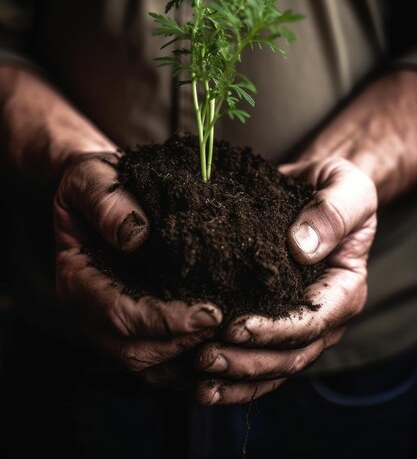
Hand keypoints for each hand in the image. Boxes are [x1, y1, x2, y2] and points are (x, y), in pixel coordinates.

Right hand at [54, 152, 221, 374]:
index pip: (118, 314)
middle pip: (135, 353)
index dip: (164, 320)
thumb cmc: (97, 182)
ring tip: (232, 336)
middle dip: (184, 345)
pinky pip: (162, 361)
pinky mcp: (135, 327)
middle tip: (232, 326)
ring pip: (151, 367)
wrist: (102, 190)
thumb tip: (136, 237)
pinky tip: (223, 340)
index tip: (210, 313)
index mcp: (76, 279)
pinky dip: (191, 359)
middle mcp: (92, 312)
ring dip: (191, 359)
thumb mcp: (93, 177)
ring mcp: (112, 325)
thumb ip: (106, 201)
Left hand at [145, 157, 376, 403]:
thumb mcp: (347, 188)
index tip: (236, 327)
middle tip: (205, 357)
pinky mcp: (273, 321)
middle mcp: (325, 316)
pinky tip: (200, 383)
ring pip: (272, 367)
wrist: (315, 189)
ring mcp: (299, 324)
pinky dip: (232, 376)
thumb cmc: (336, 188)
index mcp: (344, 289)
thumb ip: (333, 214)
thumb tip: (300, 247)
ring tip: (198, 379)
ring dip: (235, 376)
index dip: (275, 330)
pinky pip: (257, 359)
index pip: (312, 321)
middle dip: (248, 361)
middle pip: (290, 355)